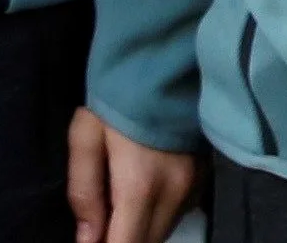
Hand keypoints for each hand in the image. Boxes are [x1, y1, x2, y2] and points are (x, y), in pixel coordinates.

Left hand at [65, 105, 196, 242]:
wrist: (166, 61)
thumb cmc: (117, 97)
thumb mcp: (85, 138)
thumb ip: (83, 191)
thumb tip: (87, 238)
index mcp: (140, 186)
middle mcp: (174, 192)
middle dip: (121, 241)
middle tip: (99, 229)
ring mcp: (194, 185)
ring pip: (163, 232)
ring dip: (139, 233)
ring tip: (115, 216)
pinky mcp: (203, 177)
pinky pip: (178, 215)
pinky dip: (157, 219)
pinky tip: (141, 203)